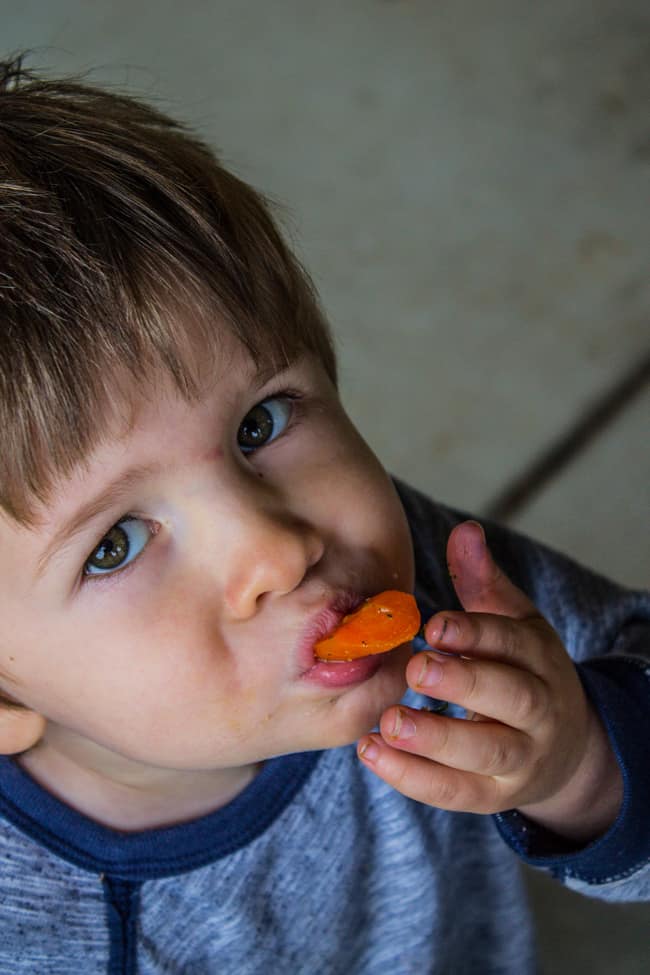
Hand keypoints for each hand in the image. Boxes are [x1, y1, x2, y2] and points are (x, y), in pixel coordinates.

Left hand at [358, 521, 622, 842]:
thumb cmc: (521, 672)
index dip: (475, 634)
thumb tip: (465, 530)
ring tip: (388, 721)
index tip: (433, 624)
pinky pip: (455, 793)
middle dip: (462, 684)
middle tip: (415, 668)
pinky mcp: (493, 796)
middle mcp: (539, 710)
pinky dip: (412, 778)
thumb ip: (482, 583)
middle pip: (510, 698)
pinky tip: (370, 752)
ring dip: (435, 739)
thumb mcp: (513, 624)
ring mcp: (520, 759)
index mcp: (540, 659)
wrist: (563, 750)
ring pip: (485, 753)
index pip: (513, 644)